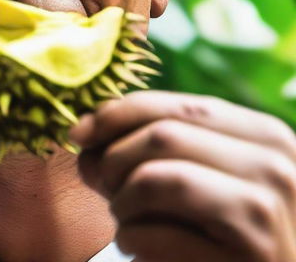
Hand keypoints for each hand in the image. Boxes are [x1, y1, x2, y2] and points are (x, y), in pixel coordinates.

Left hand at [68, 91, 295, 261]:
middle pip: (162, 136)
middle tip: (102, 183)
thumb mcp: (198, 175)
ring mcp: (264, 214)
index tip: (78, 131)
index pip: (177, 104)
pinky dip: (129, 240)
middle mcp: (273, 166)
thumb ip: (150, 146)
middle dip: (114, 158)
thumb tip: (83, 133)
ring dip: (120, 200)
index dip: (118, 112)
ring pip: (153, 179)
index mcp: (264, 135)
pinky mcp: (247, 260)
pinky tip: (139, 248)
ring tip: (124, 217)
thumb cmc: (223, 231)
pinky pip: (153, 235)